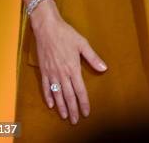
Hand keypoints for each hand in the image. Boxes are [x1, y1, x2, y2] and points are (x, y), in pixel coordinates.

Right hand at [30, 2, 107, 123]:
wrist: (47, 28)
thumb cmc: (66, 34)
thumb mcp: (82, 43)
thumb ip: (93, 58)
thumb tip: (104, 68)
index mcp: (73, 68)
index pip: (80, 90)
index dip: (84, 102)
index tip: (86, 112)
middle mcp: (62, 73)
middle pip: (68, 95)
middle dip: (73, 109)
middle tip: (75, 120)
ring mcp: (52, 73)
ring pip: (57, 94)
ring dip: (61, 106)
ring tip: (65, 116)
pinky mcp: (44, 70)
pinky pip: (45, 87)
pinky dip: (48, 96)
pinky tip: (51, 104)